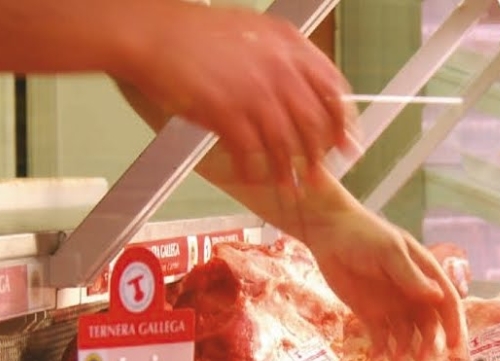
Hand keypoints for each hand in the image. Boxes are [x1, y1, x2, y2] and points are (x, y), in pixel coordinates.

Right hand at [118, 3, 357, 186]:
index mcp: (289, 45)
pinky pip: (250, 153)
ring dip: (288, 171)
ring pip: (285, 144)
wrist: (153, 34)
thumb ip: (282, 60)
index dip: (343, 124)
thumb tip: (302, 93)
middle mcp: (278, 68)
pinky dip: (252, 170)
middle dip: (318, 157)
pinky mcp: (228, 112)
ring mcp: (254, 91)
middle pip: (314, 124)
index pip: (333, 90)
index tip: (346, 144)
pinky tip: (249, 176)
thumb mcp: (254, 34)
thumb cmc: (195, 34)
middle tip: (317, 176)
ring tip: (288, 187)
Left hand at [307, 207, 466, 360]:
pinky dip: (382, 350)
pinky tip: (379, 357)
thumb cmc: (365, 235)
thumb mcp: (390, 252)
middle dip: (429, 344)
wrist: (328, 234)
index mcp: (424, 274)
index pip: (447, 302)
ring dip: (407, 350)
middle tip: (423, 360)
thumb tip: (438, 297)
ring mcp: (392, 305)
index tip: (454, 347)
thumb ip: (411, 276)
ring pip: (407, 335)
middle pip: (428, 325)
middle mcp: (412, 293)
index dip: (453, 325)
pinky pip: (381, 338)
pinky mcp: (370, 314)